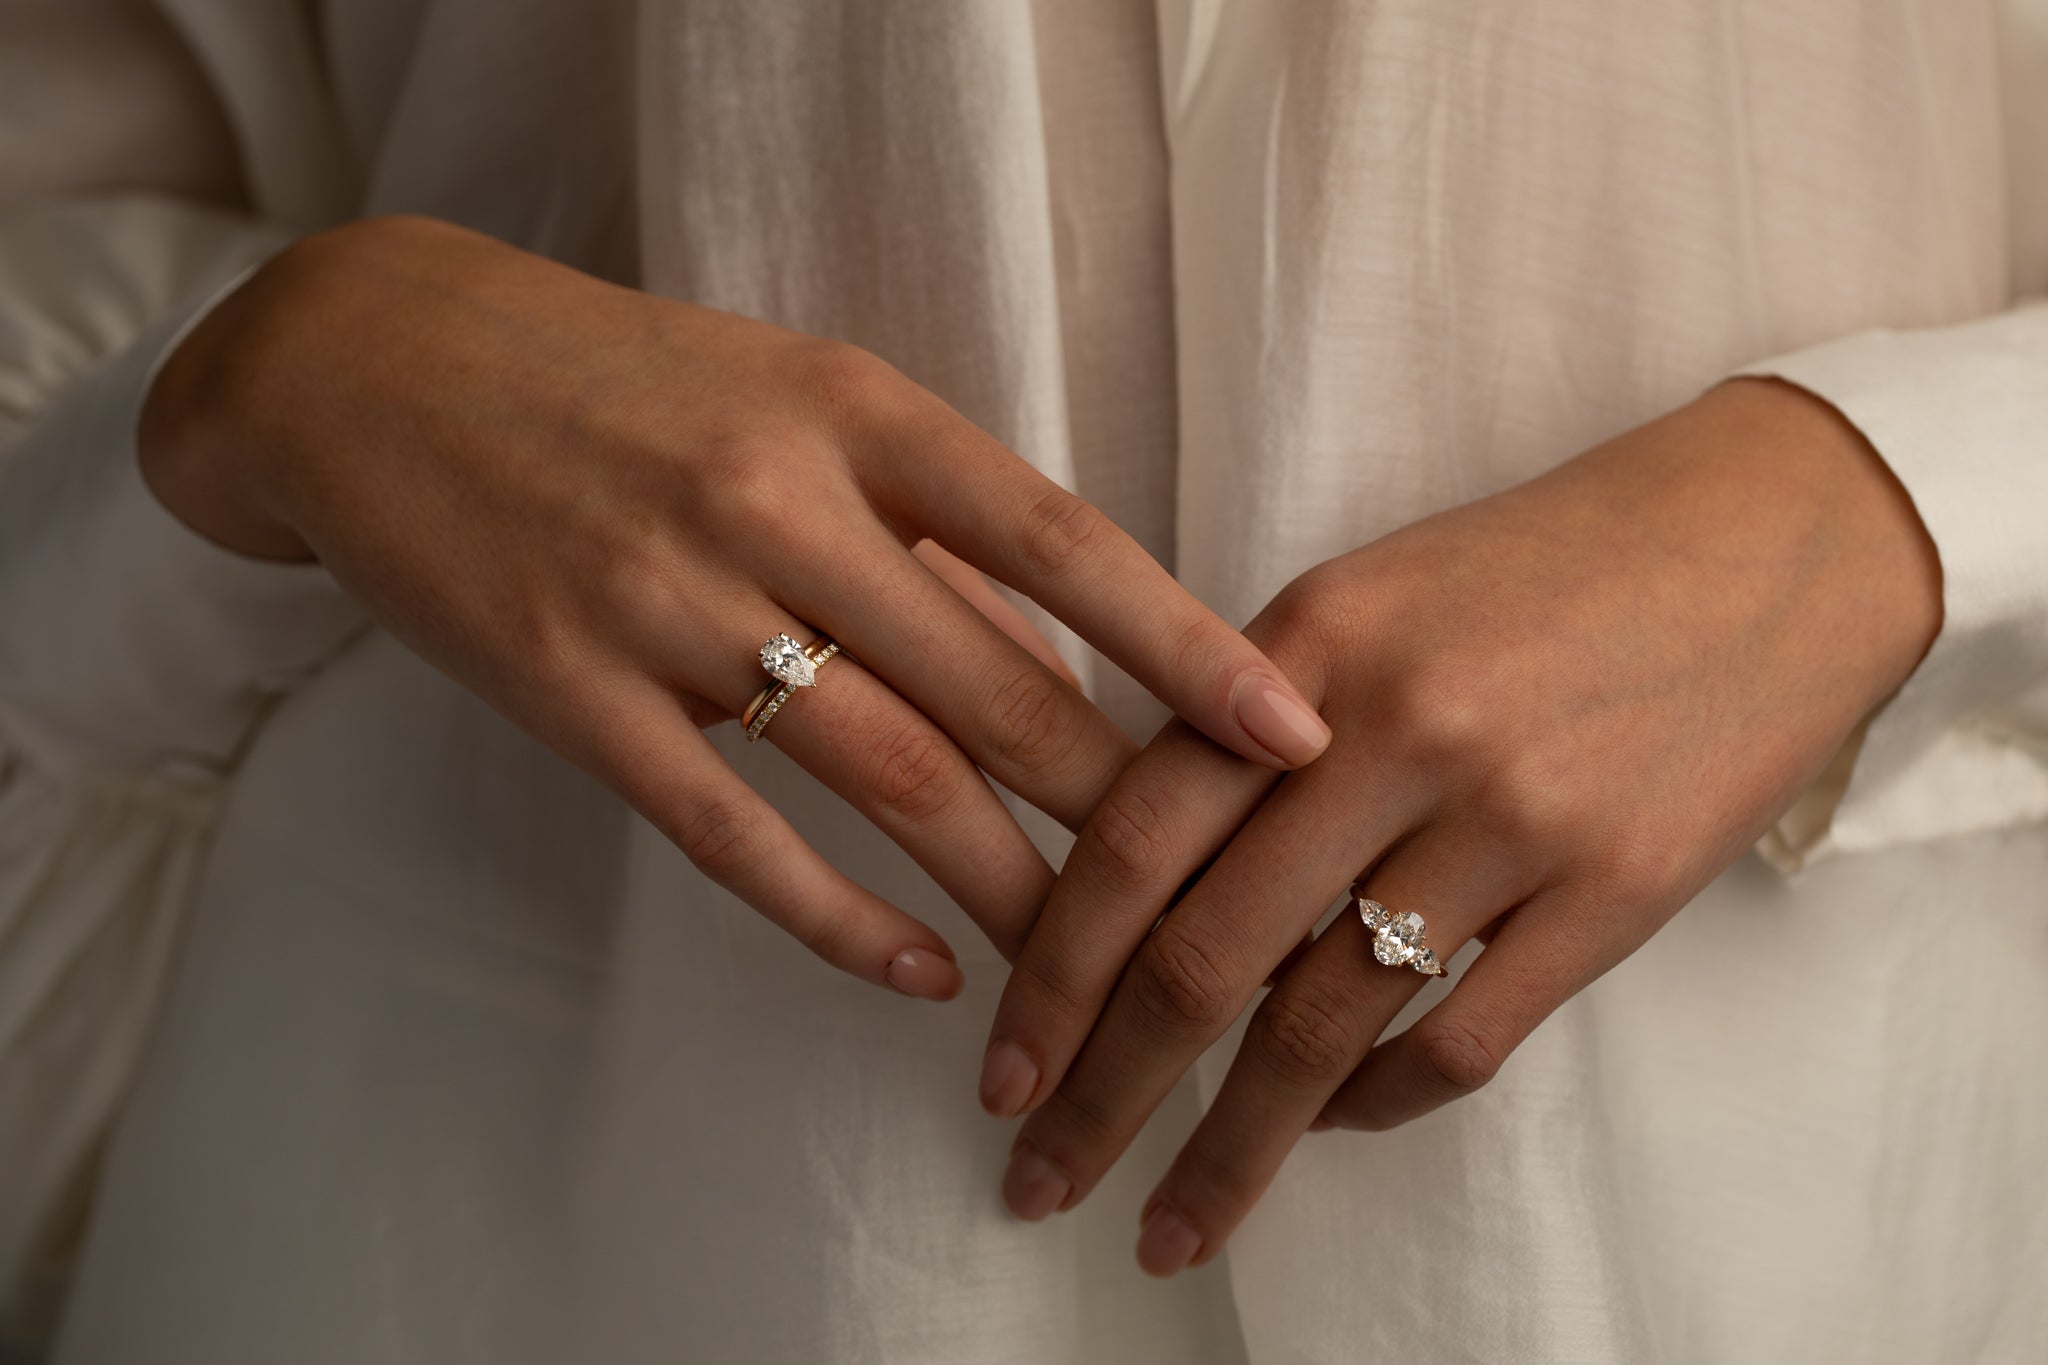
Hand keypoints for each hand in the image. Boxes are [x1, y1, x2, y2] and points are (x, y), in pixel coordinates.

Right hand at [138, 213, 1331, 999]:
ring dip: (1003, 889)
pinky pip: (734, 831)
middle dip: (1119, 809)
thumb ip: (920, 516)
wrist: (375, 362)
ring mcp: (669, 602)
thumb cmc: (621, 380)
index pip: (1059, 543)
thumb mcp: (790, 395)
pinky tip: (913, 974)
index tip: (1289, 731)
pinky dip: (835, 916)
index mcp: (853, 411)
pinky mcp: (576, 694)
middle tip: (1220, 902)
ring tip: (1090, 977)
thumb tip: (1062, 645)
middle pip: (992, 686)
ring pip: (885, 775)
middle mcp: (776, 501)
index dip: (1185, 647)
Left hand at [978, 375, 1941, 1268]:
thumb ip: (1242, 720)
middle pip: (1209, 957)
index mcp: (1309, 642)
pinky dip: (1369, 1109)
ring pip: (1323, 1031)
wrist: (1768, 541)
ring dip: (1229, 1147)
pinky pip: (1458, 1044)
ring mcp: (1514, 819)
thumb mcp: (1363, 596)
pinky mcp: (1615, 894)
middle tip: (1043, 1178)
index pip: (1136, 837)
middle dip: (1106, 1091)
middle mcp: (1400, 732)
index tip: (1002, 1069)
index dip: (1051, 972)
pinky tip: (1320, 1128)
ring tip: (1170, 1224)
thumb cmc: (1538, 568)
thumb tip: (1133, 886)